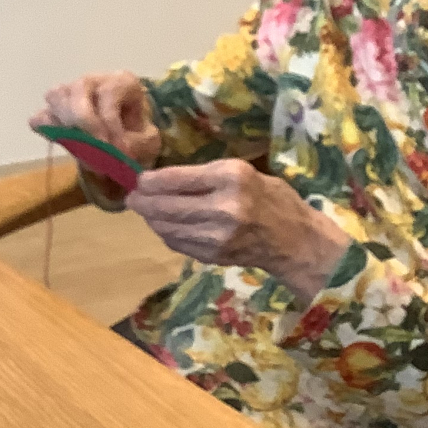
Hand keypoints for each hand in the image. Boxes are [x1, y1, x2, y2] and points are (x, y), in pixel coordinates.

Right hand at [29, 71, 162, 167]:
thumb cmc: (137, 134)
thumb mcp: (149, 140)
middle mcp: (93, 81)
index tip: (119, 154)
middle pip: (78, 88)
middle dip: (87, 124)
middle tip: (98, 152)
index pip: (108, 94)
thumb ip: (137, 144)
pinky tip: (64, 144)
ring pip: (55, 96)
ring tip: (83, 150)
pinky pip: (40, 116)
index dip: (111, 125)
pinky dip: (48, 131)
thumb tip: (114, 152)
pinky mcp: (54, 110)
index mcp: (120, 82)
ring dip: (67, 125)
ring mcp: (70, 92)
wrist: (127, 138)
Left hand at [130, 159, 354, 301]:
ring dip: (150, 218)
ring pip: (166, 226)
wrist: (296, 241)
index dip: (148, 180)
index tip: (137, 178)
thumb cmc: (271, 198)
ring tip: (145, 209)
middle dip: (141, 200)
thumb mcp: (243, 172)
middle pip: (164, 205)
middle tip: (131, 196)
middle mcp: (222, 207)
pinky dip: (166, 232)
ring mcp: (216, 236)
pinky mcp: (213, 256)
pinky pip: (177, 243)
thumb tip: (160, 179)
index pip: (175, 179)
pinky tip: (166, 225)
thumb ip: (205, 176)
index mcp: (231, 178)